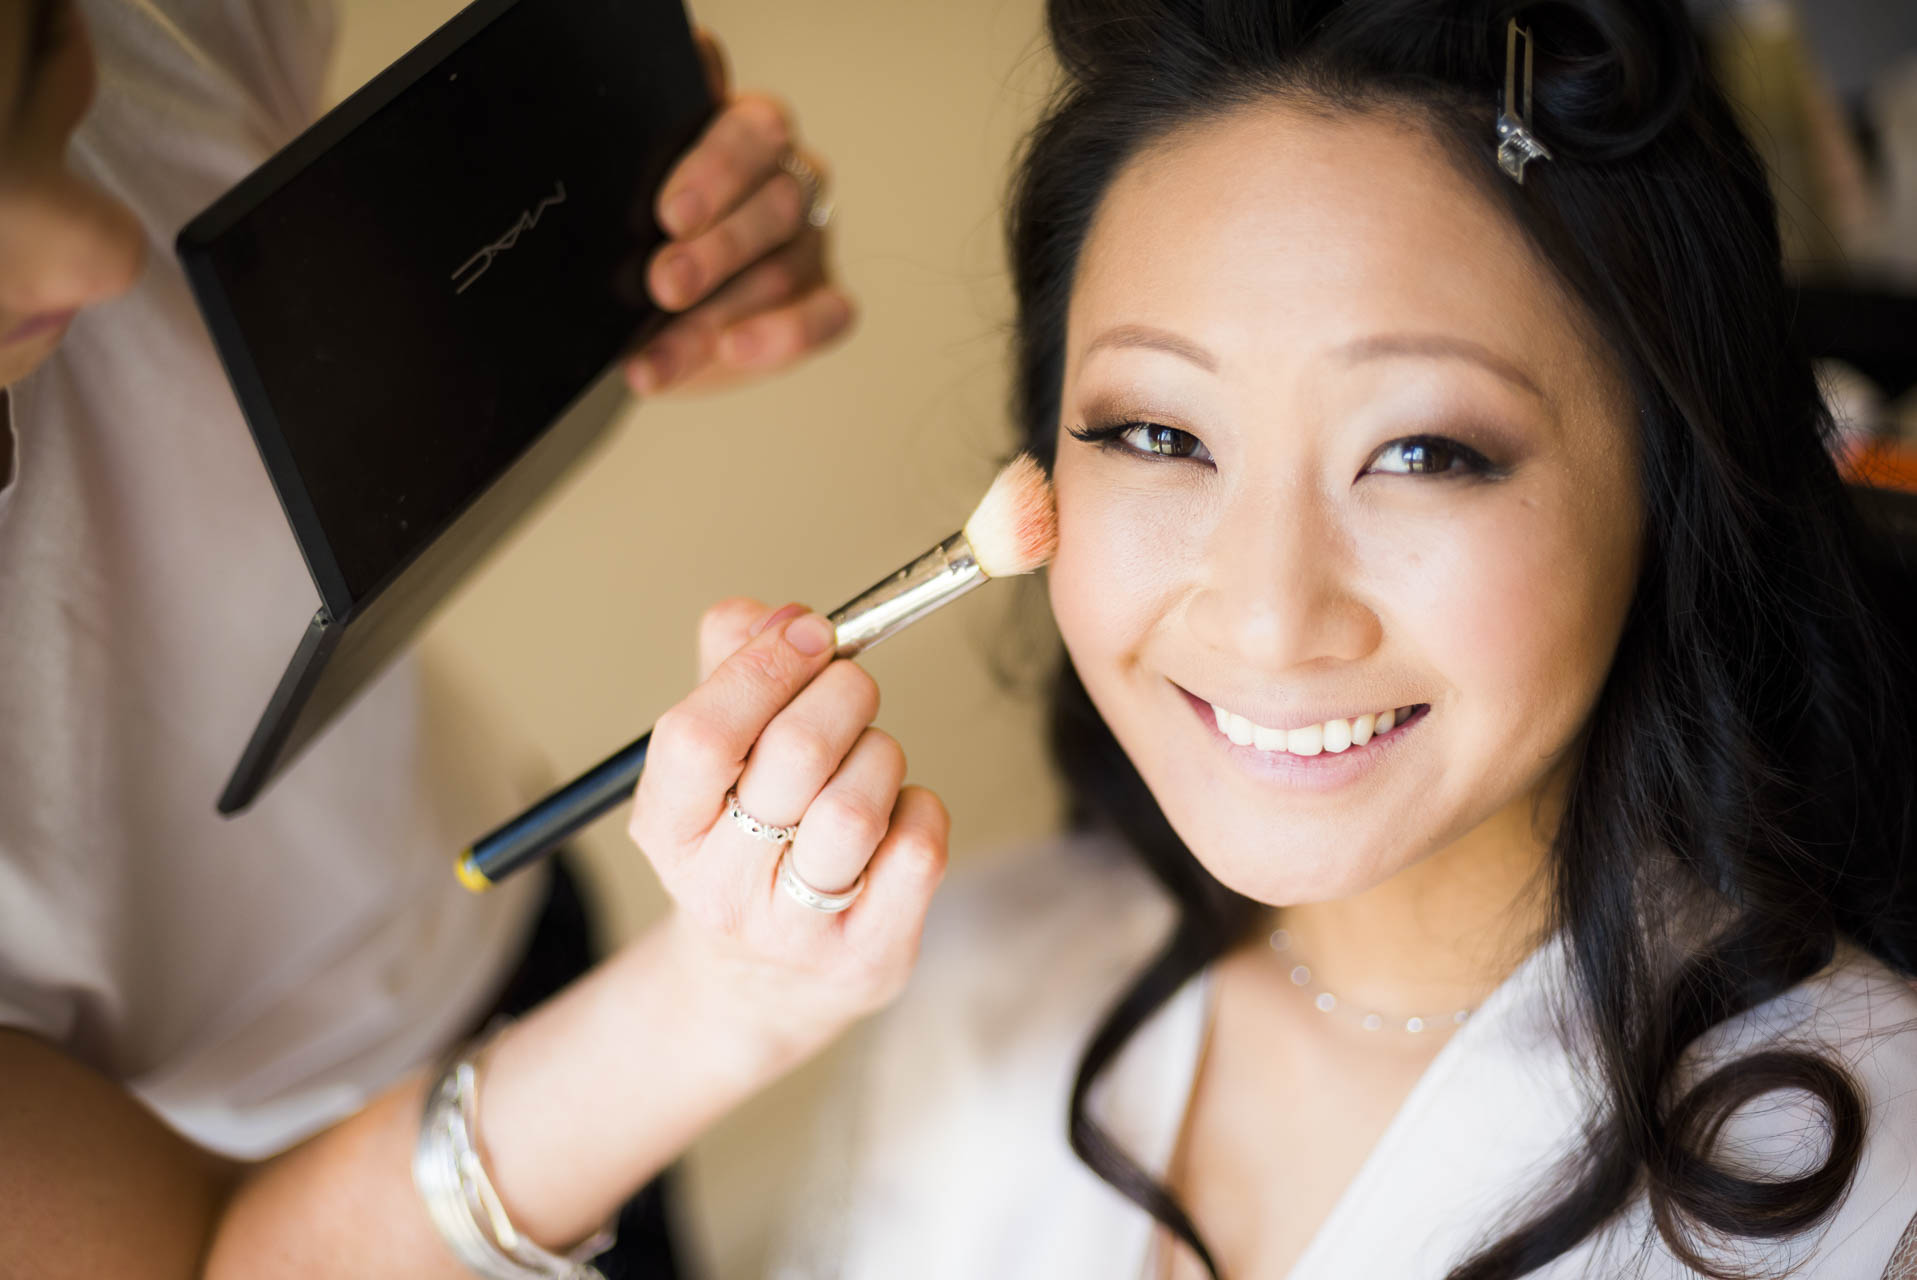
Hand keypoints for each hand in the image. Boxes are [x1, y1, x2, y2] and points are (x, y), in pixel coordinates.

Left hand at [623, 34, 854, 397]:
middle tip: (665, 283)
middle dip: (719, 250)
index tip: (669, 214)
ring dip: (720, 316)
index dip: (717, 171)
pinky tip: (735, 353)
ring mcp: (808, 245)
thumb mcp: (634, 190)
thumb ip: (654, 140)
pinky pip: (826, 316)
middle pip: (777, 203)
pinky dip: (783, 337)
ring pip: (784, 271)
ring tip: (662, 351)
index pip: (753, 133)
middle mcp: (786, 182)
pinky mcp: (821, 301)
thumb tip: (689, 63)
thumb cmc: (646, 233)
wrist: (646, 308)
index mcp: (745, 134)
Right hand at [628, 599, 948, 1054]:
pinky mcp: (868, 953)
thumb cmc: (745, 840)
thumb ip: (731, 668)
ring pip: (859, 805)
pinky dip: (920, 808)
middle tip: (851, 688)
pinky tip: (896, 814)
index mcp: (665, 828)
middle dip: (842, 693)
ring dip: (881, 754)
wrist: (760, 986)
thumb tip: (777, 618)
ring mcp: (795, 930)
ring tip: (869, 760)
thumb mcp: (712, 761)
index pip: (698, 735)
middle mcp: (720, 887)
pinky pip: (917, 849)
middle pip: (795, 756)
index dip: (763, 666)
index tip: (808, 632)